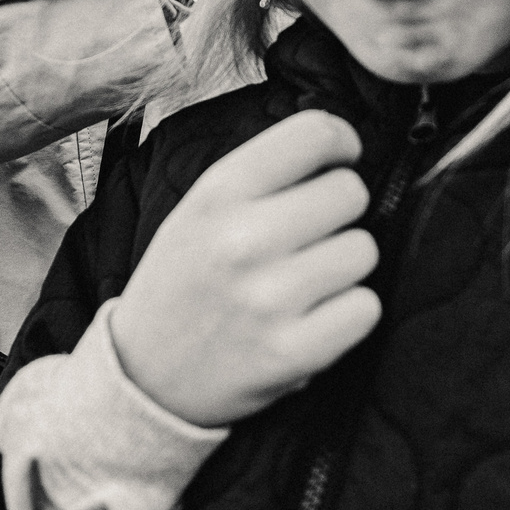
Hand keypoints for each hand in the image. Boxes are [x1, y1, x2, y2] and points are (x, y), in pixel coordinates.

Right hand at [107, 111, 379, 428]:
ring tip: (305, 282)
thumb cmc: (185, 282)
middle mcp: (243, 239)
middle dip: (340, 212)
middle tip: (310, 237)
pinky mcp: (291, 352)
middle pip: (350, 192)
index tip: (338, 162)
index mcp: (218, 193)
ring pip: (364, 250)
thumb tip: (340, 149)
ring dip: (345, 265)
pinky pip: (365, 308)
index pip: (313, 134)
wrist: (144, 376)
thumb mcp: (198, 210)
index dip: (341, 144)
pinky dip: (349, 313)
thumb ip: (262, 175)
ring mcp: (269, 299)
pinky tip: (315, 317)